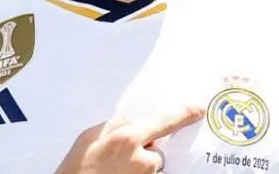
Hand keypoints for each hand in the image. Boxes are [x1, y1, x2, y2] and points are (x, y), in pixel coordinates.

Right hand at [54, 106, 204, 173]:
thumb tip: (134, 124)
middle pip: (156, 149)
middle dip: (144, 150)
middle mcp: (141, 160)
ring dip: (138, 165)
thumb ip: (118, 125)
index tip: (199, 109)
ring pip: (149, 165)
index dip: (184, 115)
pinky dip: (134, 173)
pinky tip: (117, 173)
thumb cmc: (79, 165)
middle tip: (119, 158)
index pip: (164, 122)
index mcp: (128, 138)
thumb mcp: (94, 135)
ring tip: (114, 169)